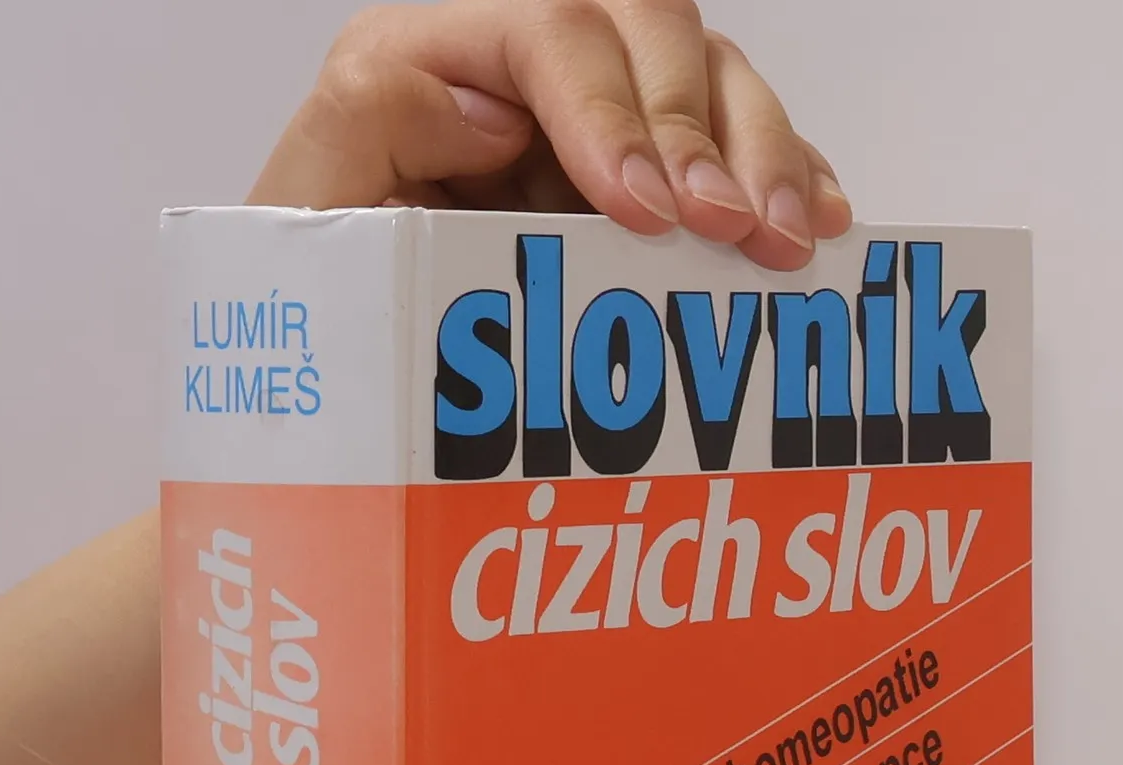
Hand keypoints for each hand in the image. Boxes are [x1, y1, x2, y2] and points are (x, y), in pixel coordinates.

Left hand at [250, 0, 851, 269]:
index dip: (612, 109)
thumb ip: (368, 126)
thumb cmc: (324, 304)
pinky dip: (787, 175)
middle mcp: (526, 70)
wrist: (341, 373)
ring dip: (763, 152)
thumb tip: (483, 104)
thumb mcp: (309, 216)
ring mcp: (595, 116)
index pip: (549, 32)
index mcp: (436, 58)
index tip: (646, 206)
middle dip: (705, 130)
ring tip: (786, 239)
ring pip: (713, 77)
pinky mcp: (645, 173)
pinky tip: (813, 225)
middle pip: (653, 31)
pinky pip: (739, 143)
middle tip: (736, 230)